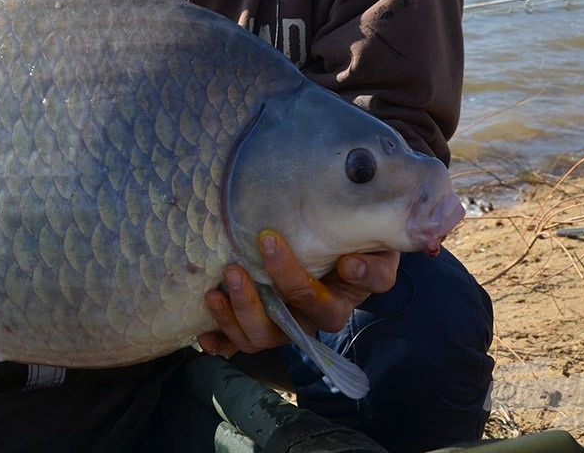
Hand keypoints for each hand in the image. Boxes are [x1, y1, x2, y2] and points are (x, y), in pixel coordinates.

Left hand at [197, 230, 397, 355]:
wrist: (346, 248)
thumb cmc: (360, 248)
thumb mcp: (378, 254)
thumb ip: (373, 264)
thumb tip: (350, 266)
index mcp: (336, 306)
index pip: (317, 303)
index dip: (293, 280)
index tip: (269, 241)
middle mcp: (306, 322)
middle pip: (279, 329)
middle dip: (252, 303)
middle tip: (234, 268)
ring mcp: (281, 325)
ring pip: (256, 338)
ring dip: (232, 318)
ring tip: (214, 291)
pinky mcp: (261, 322)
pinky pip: (238, 342)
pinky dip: (220, 341)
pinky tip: (204, 335)